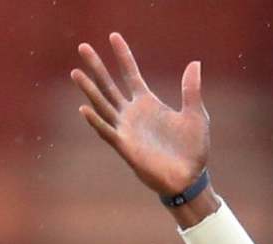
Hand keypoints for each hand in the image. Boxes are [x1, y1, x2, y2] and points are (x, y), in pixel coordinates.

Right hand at [72, 32, 208, 201]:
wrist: (191, 179)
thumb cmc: (193, 150)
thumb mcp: (196, 115)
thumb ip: (191, 91)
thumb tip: (195, 63)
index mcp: (148, 103)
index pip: (131, 73)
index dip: (123, 55)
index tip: (113, 36)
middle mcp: (133, 114)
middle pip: (110, 85)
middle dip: (97, 67)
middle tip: (83, 47)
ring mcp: (127, 130)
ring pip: (103, 105)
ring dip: (89, 90)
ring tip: (76, 73)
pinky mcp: (126, 147)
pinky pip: (108, 132)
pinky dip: (96, 121)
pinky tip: (85, 108)